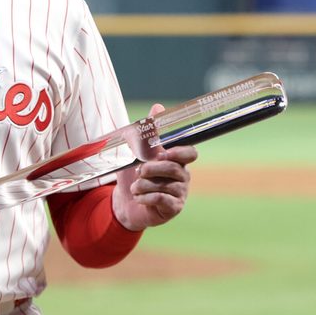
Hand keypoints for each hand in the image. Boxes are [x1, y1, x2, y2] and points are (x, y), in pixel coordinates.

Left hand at [112, 103, 196, 231]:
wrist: (124, 201)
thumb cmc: (133, 174)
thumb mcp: (136, 150)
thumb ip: (148, 130)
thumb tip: (158, 107)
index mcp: (176, 159)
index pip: (191, 153)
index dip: (181, 152)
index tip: (165, 152)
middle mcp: (182, 176)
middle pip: (175, 168)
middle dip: (152, 169)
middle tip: (139, 171)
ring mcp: (180, 193)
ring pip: (165, 186)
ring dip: (143, 185)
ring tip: (135, 187)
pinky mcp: (173, 208)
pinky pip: (161, 200)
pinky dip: (145, 197)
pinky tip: (138, 197)